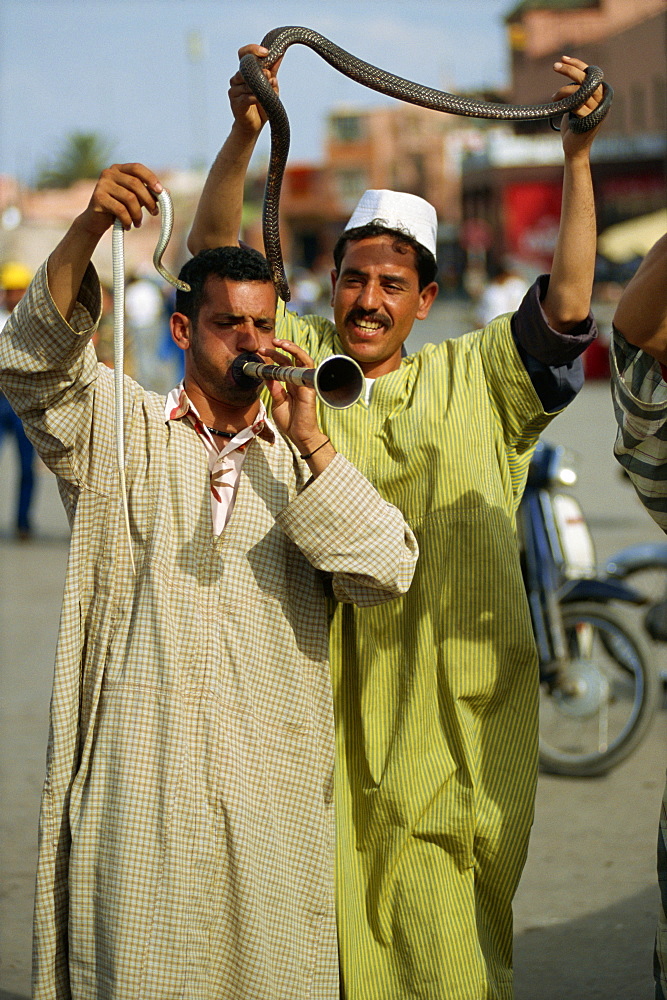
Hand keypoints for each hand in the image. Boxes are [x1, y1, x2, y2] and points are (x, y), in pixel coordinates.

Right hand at [76, 163, 161, 239]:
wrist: (95, 221)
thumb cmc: (118, 208)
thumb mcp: (134, 199)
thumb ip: (148, 194)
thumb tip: (167, 192)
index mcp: (119, 169)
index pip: (137, 168)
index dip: (151, 178)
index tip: (161, 192)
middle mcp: (109, 173)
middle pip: (135, 184)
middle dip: (148, 200)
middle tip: (154, 212)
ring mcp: (102, 184)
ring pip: (129, 198)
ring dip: (138, 214)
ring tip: (138, 223)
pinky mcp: (98, 198)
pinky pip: (120, 210)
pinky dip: (128, 220)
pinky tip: (128, 226)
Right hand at [229, 44, 281, 135]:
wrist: (254, 126)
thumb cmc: (261, 105)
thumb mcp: (270, 86)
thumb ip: (272, 72)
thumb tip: (280, 54)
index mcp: (244, 72)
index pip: (244, 53)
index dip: (252, 49)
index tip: (266, 52)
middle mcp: (236, 79)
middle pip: (246, 68)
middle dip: (260, 71)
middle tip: (270, 76)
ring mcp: (234, 90)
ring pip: (247, 83)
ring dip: (260, 86)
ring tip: (268, 91)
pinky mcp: (235, 102)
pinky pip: (246, 96)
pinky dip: (255, 97)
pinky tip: (260, 100)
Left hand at [260, 338, 327, 455]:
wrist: (300, 435)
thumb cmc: (290, 422)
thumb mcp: (277, 403)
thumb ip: (274, 390)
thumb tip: (267, 377)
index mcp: (290, 385)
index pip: (283, 366)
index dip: (273, 357)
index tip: (261, 352)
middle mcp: (298, 381)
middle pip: (291, 359)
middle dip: (279, 350)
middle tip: (266, 346)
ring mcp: (305, 383)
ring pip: (302, 359)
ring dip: (292, 348)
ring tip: (280, 343)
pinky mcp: (310, 386)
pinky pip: (308, 368)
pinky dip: (300, 358)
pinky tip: (291, 352)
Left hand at [552, 56, 604, 156]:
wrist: (574, 149)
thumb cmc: (573, 127)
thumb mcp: (575, 104)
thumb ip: (577, 91)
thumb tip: (570, 72)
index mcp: (600, 95)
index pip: (591, 73)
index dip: (578, 64)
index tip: (563, 58)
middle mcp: (602, 100)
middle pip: (587, 78)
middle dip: (570, 70)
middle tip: (555, 65)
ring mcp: (597, 110)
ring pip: (580, 90)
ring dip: (564, 90)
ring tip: (553, 97)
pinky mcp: (589, 119)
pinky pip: (576, 103)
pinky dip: (564, 99)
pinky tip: (555, 101)